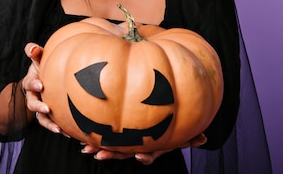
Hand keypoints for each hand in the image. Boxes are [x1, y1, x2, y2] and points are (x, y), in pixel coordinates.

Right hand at [21, 43, 61, 134]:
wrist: (44, 79)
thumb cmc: (43, 66)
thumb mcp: (39, 58)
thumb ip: (35, 52)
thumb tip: (32, 48)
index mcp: (31, 81)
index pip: (29, 83)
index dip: (33, 84)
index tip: (41, 86)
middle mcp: (33, 96)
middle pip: (31, 103)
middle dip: (38, 106)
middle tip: (47, 108)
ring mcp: (40, 106)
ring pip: (40, 117)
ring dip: (48, 123)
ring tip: (57, 128)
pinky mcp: (47, 115)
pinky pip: (50, 123)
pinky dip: (57, 128)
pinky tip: (68, 133)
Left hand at [80, 133, 206, 164]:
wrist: (165, 125)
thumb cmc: (173, 130)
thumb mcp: (183, 134)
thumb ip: (191, 137)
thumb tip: (204, 138)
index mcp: (152, 146)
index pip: (147, 154)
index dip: (143, 157)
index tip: (139, 157)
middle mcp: (138, 145)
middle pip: (123, 151)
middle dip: (110, 153)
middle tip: (96, 154)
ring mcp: (128, 140)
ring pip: (112, 145)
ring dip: (99, 147)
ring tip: (86, 150)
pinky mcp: (119, 130)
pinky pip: (106, 129)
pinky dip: (95, 132)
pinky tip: (78, 129)